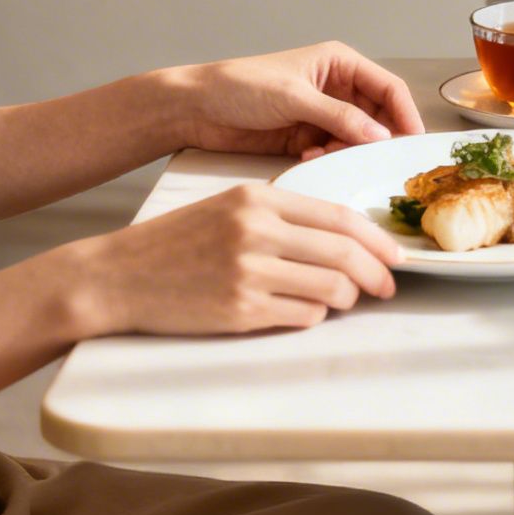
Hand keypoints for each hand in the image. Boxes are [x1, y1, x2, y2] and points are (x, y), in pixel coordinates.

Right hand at [70, 183, 402, 334]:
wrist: (117, 275)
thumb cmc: (178, 241)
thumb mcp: (231, 207)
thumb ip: (285, 216)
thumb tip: (347, 238)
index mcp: (259, 198)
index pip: (341, 218)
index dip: (378, 240)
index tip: (396, 255)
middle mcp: (257, 231)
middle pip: (345, 254)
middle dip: (377, 275)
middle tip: (387, 286)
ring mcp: (249, 272)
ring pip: (331, 289)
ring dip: (346, 299)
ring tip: (341, 300)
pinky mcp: (239, 310)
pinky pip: (302, 316)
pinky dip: (313, 316)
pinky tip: (301, 310)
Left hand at [168, 42, 424, 160]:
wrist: (195, 109)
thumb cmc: (239, 86)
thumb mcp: (295, 97)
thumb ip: (340, 117)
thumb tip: (380, 135)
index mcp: (339, 64)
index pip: (388, 88)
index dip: (404, 114)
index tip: (411, 142)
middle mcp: (336, 88)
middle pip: (377, 117)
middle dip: (375, 138)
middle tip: (372, 159)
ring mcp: (322, 115)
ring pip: (356, 139)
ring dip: (348, 151)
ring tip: (327, 155)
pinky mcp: (306, 138)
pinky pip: (333, 152)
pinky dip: (329, 159)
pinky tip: (309, 158)